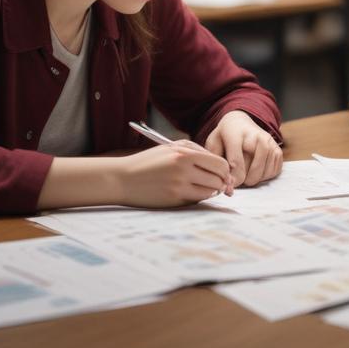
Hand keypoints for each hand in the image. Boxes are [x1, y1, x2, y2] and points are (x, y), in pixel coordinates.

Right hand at [115, 141, 233, 206]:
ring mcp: (178, 186)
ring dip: (211, 191)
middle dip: (222, 182)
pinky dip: (199, 197)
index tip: (224, 174)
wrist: (123, 178)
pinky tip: (191, 192)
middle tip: (219, 184)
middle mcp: (184, 169)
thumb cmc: (150, 161)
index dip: (226, 170)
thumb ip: (198, 152)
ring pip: (209, 192)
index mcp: (185, 154)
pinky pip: (196, 200)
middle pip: (218, 179)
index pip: (220, 164)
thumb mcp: (173, 147)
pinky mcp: (173, 200)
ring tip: (204, 186)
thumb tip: (222, 167)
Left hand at [205, 111, 282, 186]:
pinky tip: (257, 170)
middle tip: (236, 176)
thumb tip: (227, 187)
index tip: (228, 184)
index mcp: (236, 135)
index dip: (232, 179)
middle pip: (252, 172)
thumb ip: (217, 164)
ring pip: (264, 173)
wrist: (239, 122)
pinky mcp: (278, 148)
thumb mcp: (213, 145)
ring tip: (246, 172)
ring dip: (254, 179)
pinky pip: (274, 171)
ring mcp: (269, 142)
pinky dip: (265, 176)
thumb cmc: (224, 137)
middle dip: (243, 180)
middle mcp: (256, 137)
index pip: (236, 163)